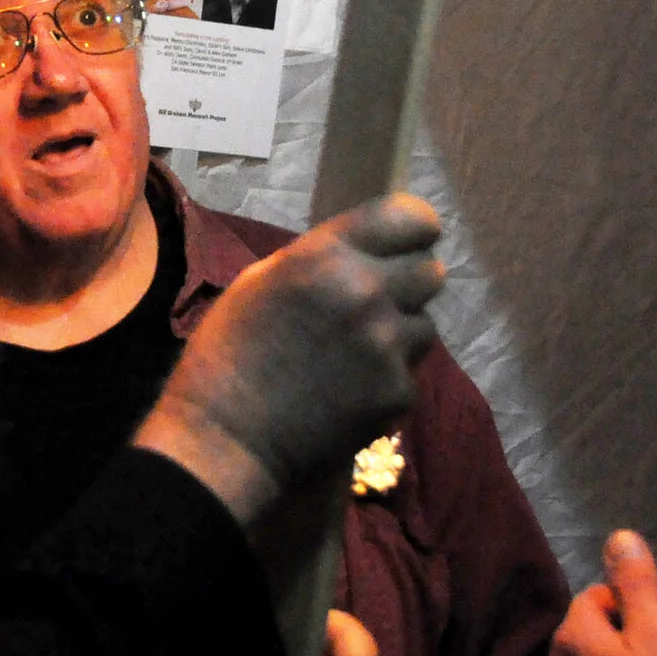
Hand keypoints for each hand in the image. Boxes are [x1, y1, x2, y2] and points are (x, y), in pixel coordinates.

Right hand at [136, 196, 443, 524]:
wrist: (226, 438)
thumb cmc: (226, 355)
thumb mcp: (259, 283)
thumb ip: (316, 261)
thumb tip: (359, 254)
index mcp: (326, 255)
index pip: (409, 217)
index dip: (415, 229)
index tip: (411, 242)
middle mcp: (366, 291)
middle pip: (430, 271)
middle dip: (410, 284)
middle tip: (381, 302)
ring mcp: (387, 344)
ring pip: (425, 325)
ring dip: (400, 335)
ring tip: (358, 354)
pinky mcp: (397, 392)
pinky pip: (408, 374)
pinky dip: (386, 382)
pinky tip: (349, 393)